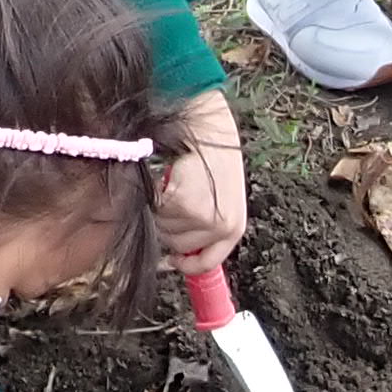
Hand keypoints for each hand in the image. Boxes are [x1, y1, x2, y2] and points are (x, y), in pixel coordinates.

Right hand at [154, 91, 247, 276]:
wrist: (209, 126)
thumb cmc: (212, 155)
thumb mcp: (220, 196)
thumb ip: (205, 224)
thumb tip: (178, 254)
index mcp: (235, 227)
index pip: (208, 262)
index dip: (187, 265)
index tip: (173, 261)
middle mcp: (223, 227)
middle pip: (178, 245)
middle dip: (170, 225)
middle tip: (174, 198)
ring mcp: (204, 218)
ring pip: (164, 228)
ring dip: (162, 208)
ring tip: (175, 184)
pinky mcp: (185, 204)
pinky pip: (157, 211)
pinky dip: (156, 195)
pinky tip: (168, 178)